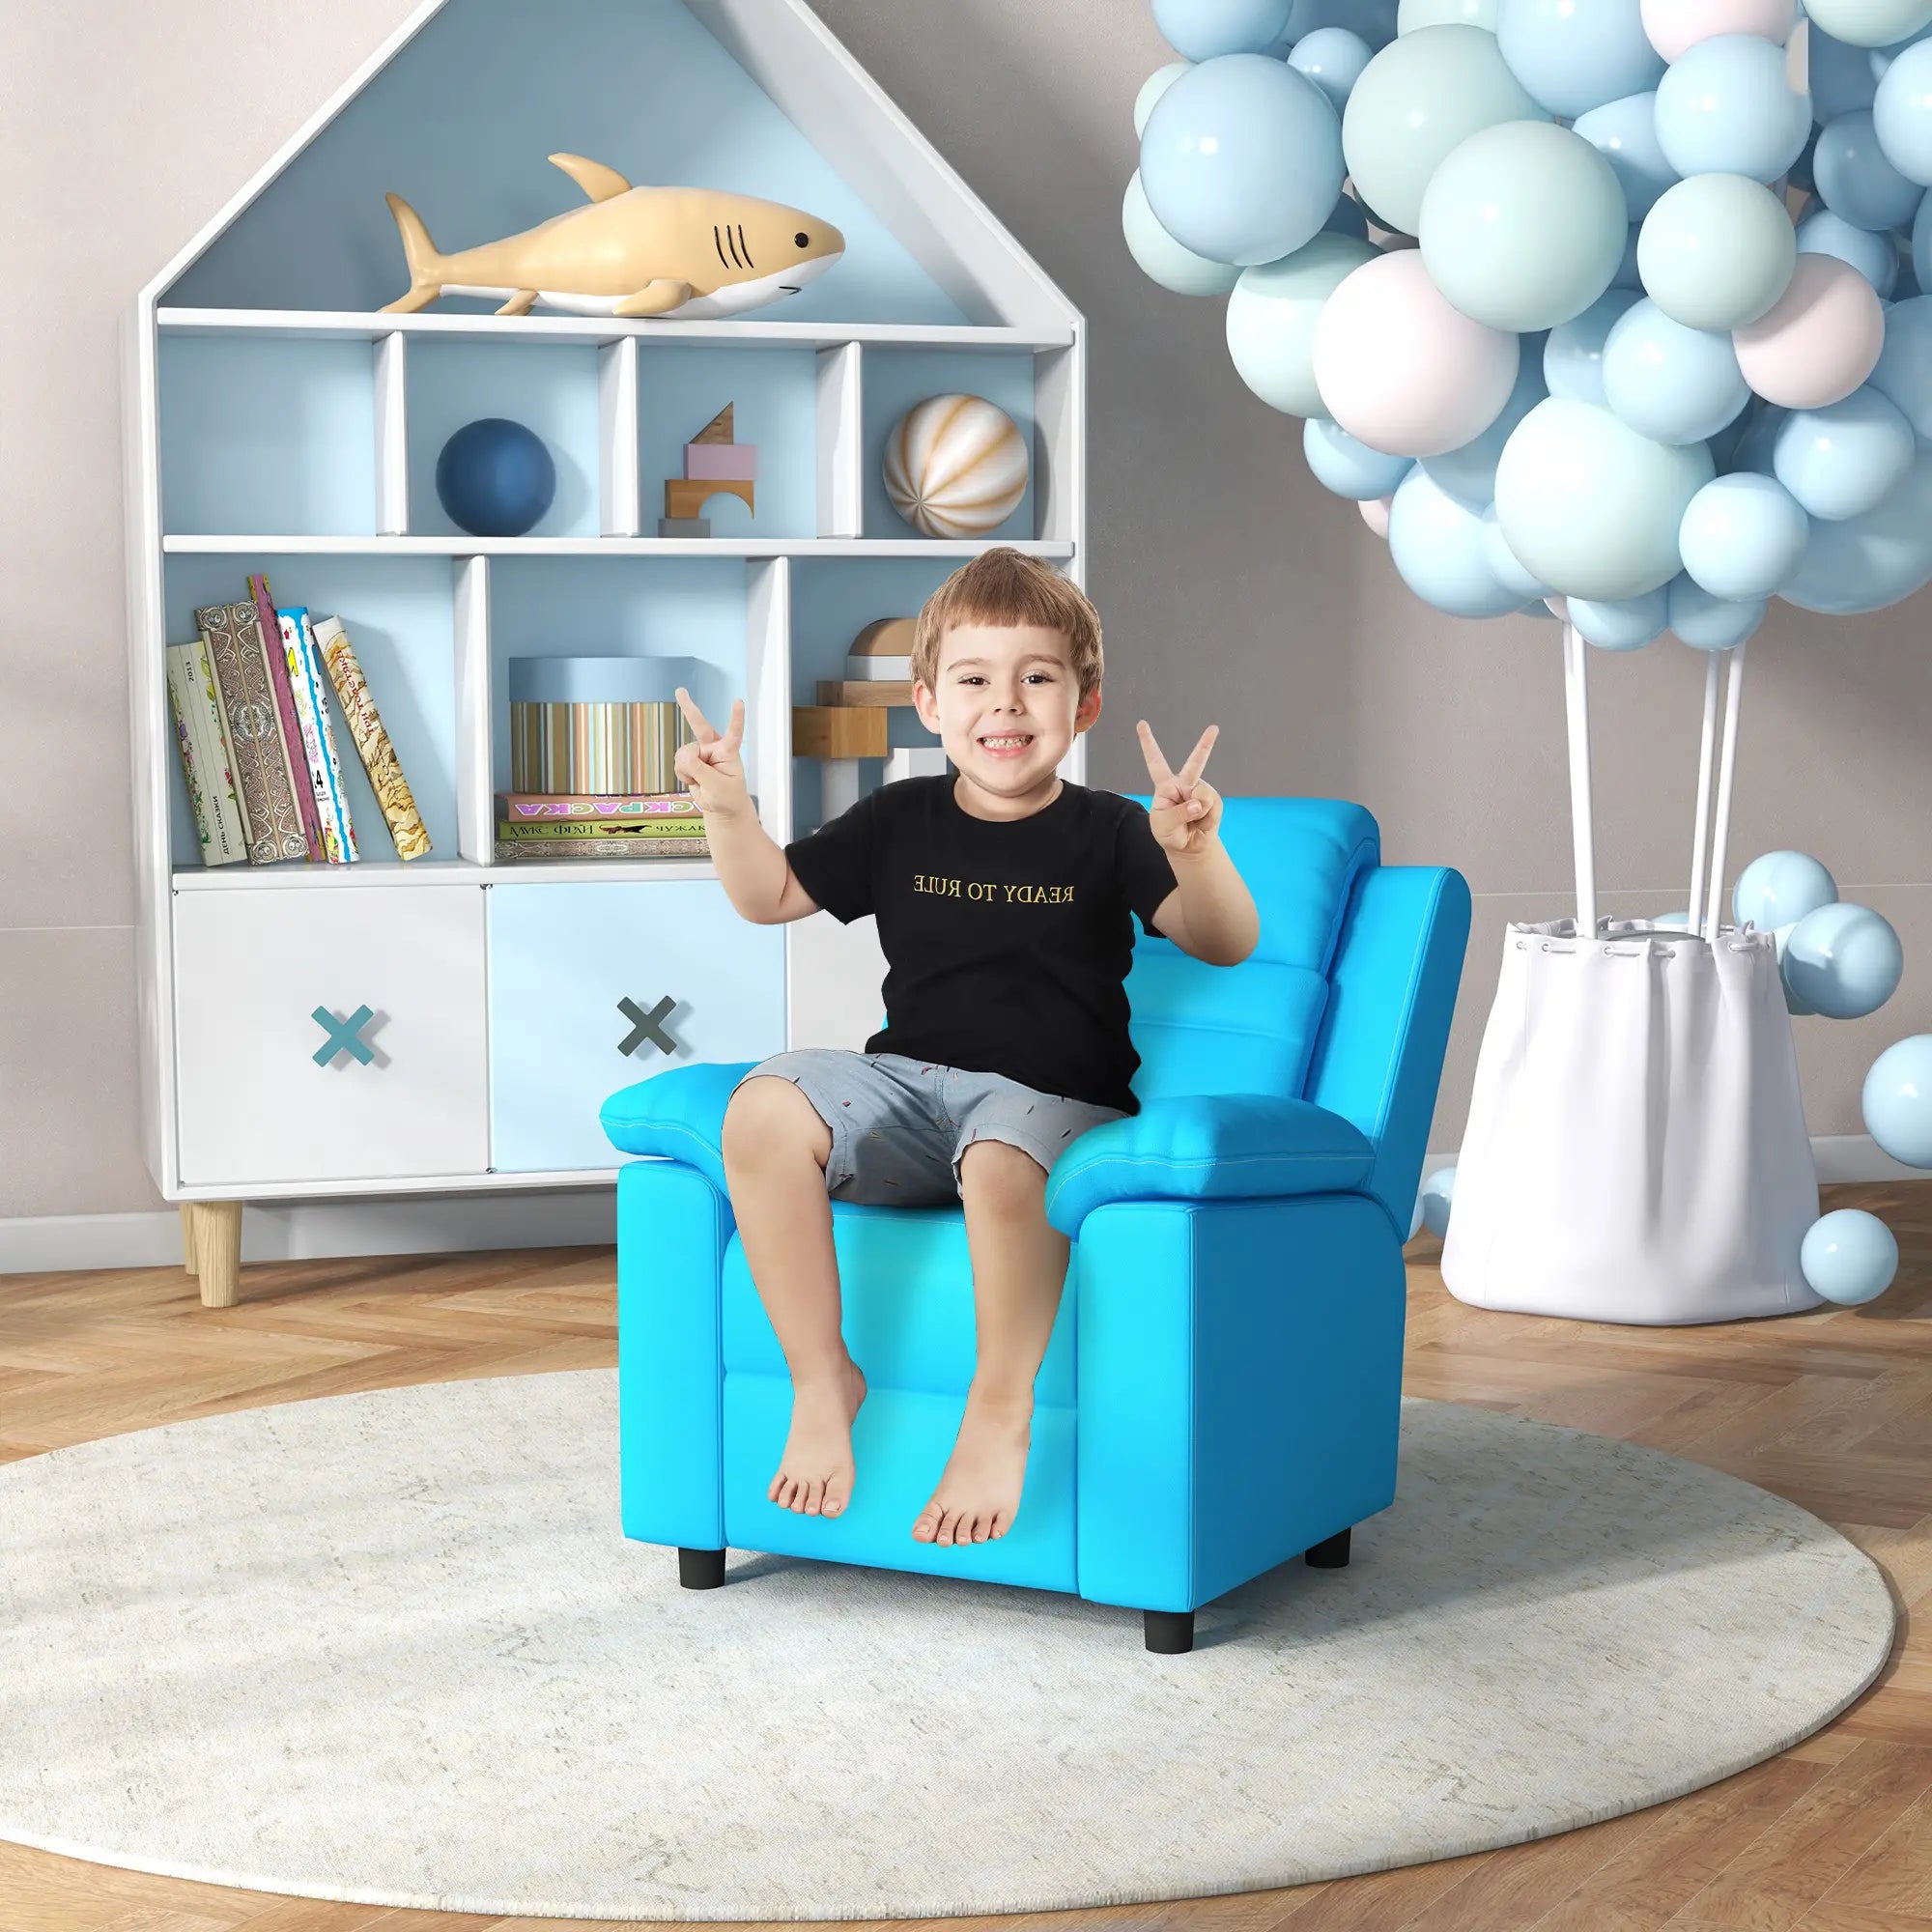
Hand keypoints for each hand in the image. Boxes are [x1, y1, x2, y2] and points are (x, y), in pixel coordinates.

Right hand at [672, 688, 750, 817]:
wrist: (720, 807)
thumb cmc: (727, 796)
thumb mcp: (716, 786)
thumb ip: (698, 769)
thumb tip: (682, 755)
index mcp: (729, 751)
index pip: (734, 732)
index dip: (736, 717)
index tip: (739, 701)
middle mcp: (714, 747)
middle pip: (700, 726)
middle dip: (688, 708)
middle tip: (680, 690)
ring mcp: (701, 753)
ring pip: (684, 753)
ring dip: (687, 769)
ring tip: (699, 780)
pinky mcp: (690, 760)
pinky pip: (678, 763)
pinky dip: (683, 774)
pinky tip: (693, 780)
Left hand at [1137, 718, 1221, 857]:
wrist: (1189, 848)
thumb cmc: (1170, 834)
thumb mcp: (1164, 826)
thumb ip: (1178, 814)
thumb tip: (1198, 803)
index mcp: (1164, 785)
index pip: (1155, 761)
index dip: (1148, 742)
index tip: (1141, 723)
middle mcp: (1183, 784)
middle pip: (1195, 763)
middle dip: (1205, 745)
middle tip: (1214, 728)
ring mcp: (1200, 791)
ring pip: (1203, 794)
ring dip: (1197, 811)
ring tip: (1192, 820)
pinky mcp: (1214, 801)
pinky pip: (1212, 805)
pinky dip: (1207, 817)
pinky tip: (1202, 822)